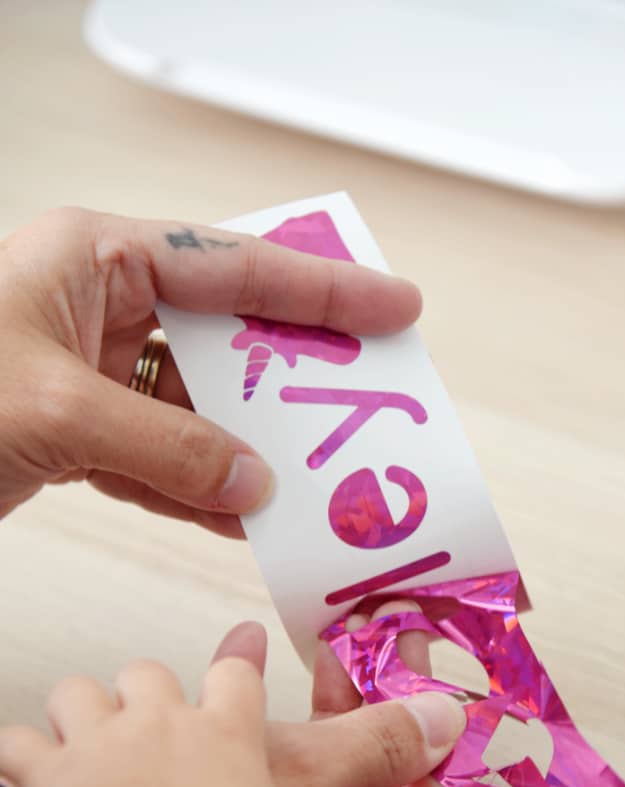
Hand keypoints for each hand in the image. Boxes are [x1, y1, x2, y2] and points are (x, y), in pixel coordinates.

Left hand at [0, 207, 419, 532]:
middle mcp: (99, 308)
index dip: (322, 290)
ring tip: (320, 478)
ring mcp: (90, 374)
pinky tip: (245, 517)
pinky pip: (159, 462)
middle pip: (226, 338)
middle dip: (296, 377)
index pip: (233, 267)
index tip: (396, 309)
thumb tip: (255, 482)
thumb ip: (166, 445)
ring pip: (198, 410)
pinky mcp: (77, 435)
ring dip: (251, 449)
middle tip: (369, 404)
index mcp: (96, 257)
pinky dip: (200, 493)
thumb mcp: (54, 409)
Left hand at [0, 656, 474, 786]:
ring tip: (80, 731)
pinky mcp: (45, 772)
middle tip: (146, 704)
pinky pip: (16, 744)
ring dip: (80, 713)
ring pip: (80, 694)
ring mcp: (101, 739)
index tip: (239, 644)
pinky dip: (16, 756)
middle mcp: (165, 720)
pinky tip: (17, 767)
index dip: (235, 659)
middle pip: (150, 673)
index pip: (234, 674)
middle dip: (148, 691)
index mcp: (231, 733)